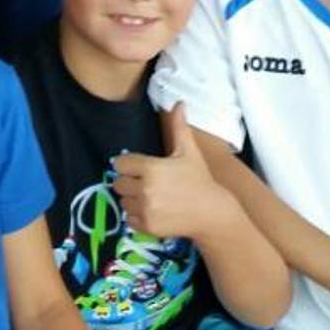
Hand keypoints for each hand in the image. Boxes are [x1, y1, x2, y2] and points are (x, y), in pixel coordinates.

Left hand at [111, 105, 234, 241]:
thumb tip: (179, 103)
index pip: (121, 164)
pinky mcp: (147, 226)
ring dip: (132, 199)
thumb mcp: (189, 152)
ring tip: (150, 196)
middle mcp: (145, 189)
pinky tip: (152, 210)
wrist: (211, 213)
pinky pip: (129, 218)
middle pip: (119, 183)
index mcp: (151, 168)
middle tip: (145, 183)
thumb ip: (179, 128)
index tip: (138, 167)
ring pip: (123, 201)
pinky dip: (137, 215)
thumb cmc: (199, 180)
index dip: (128, 165)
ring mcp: (146, 209)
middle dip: (129, 182)